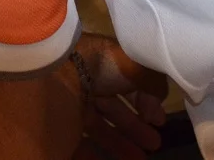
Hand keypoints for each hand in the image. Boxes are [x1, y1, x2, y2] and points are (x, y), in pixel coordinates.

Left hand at [69, 34, 168, 159]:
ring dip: (120, 143)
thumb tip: (156, 105)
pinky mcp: (59, 130)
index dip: (145, 102)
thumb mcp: (136, 65)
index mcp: (101, 64)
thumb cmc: (100, 66)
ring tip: (140, 159)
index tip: (160, 121)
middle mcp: (84, 83)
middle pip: (112, 109)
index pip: (126, 84)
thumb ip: (152, 83)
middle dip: (135, 127)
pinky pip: (81, 144)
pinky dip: (96, 154)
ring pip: (98, 128)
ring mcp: (69, 107)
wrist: (54, 76)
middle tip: (155, 144)